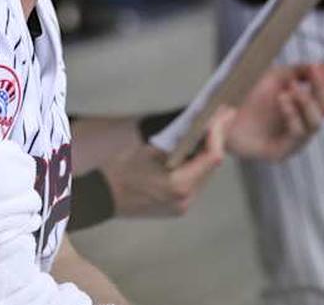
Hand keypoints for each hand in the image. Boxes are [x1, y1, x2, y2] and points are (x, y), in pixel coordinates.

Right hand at [100, 106, 230, 216]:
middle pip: (211, 167)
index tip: (222, 116)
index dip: (218, 134)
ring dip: (207, 153)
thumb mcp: (148, 150)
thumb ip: (175, 142)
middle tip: (223, 117)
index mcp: (179, 185)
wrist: (101, 197)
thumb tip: (196, 127)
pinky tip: (196, 149)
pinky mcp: (176, 207)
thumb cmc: (120, 171)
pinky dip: (196, 165)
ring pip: (204, 175)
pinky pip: (194, 183)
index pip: (211, 158)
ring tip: (212, 129)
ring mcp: (181, 206)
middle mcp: (185, 199)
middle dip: (216, 140)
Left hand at [224, 63, 323, 160]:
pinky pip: (297, 134)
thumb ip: (298, 71)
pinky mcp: (281, 153)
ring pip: (315, 123)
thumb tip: (320, 65)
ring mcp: (293, 142)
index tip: (323, 66)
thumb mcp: (275, 78)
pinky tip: (282, 99)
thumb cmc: (248, 97)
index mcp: (304, 111)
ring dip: (306, 102)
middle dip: (321, 90)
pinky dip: (292, 114)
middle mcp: (303, 127)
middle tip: (312, 73)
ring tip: (291, 89)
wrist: (222, 116)